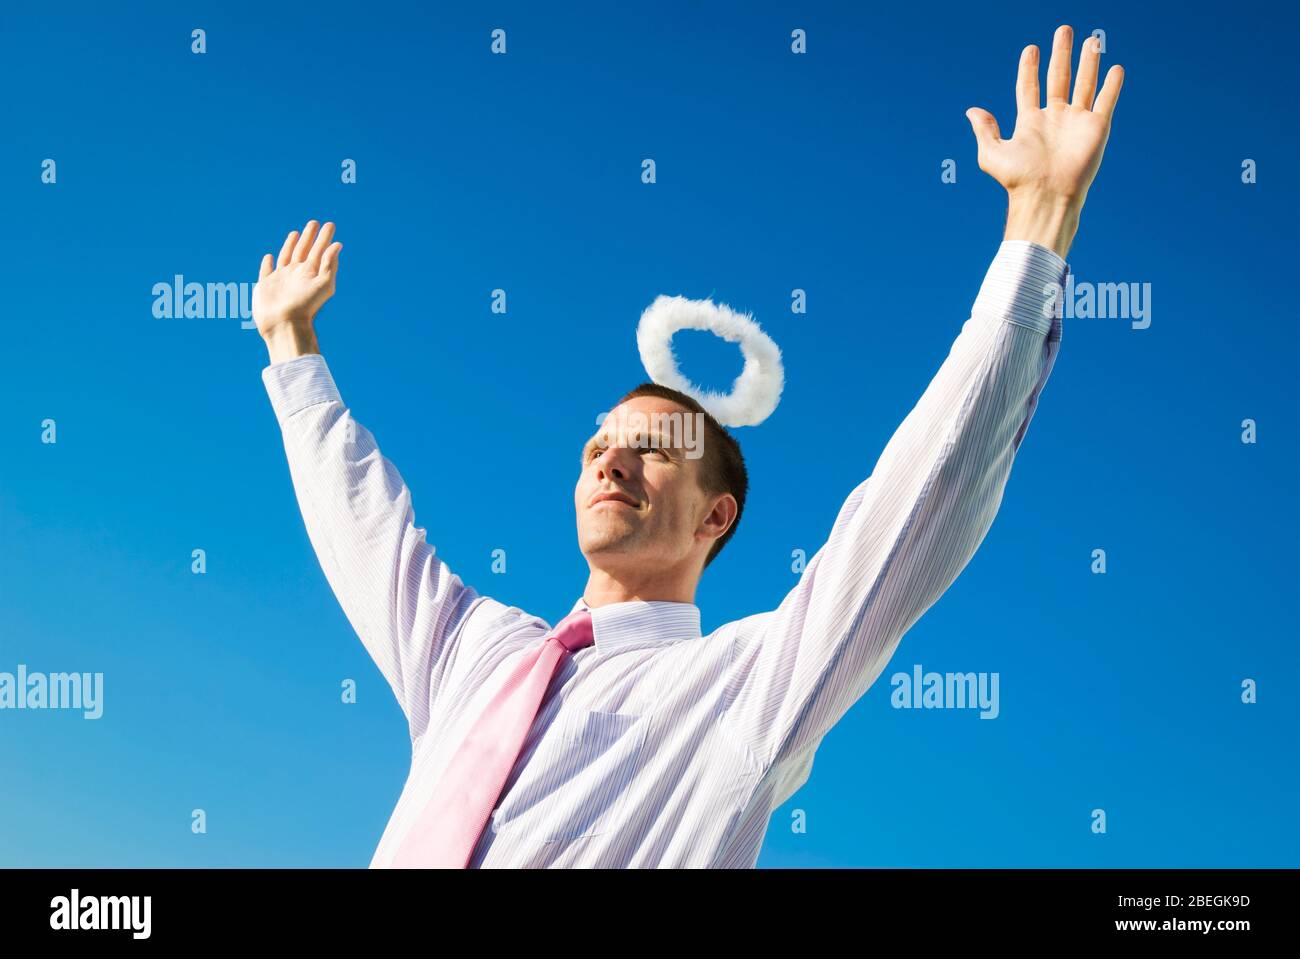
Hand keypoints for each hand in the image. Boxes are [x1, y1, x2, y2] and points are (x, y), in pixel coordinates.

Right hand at [253, 220, 341, 361]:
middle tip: (314, 223)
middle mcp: (296, 275)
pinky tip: (269, 257)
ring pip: (286, 257)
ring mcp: (281, 280)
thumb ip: (329, 264)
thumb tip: (337, 244)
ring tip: (295, 233)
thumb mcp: (324, 284)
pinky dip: (268, 264)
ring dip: (291, 245)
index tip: (329, 225)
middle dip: (309, 237)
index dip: (324, 238)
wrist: (285, 325)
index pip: (319, 251)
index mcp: (310, 274)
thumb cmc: (305, 307)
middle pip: (304, 251)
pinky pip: (266, 271)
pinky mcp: (265, 286)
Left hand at [965, 25, 1124, 257]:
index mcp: (1030, 122)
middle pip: (1059, 78)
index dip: (1029, 68)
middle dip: (1061, 54)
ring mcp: (1076, 122)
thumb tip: (971, 110)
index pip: (1029, 87)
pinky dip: (1111, 86)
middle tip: (1064, 30)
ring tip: (1091, 40)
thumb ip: (984, 130)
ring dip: (1088, 62)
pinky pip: (1105, 102)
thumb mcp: (992, 154)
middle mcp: (1054, 119)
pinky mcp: (1096, 128)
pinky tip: (1114, 68)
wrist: (1046, 196)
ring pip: (1084, 84)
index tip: (1030, 49)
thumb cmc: (1018, 180)